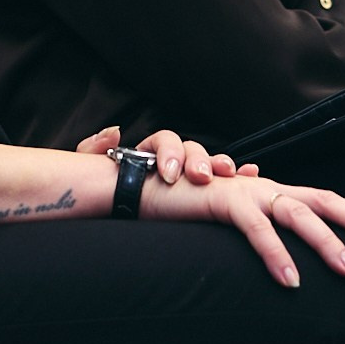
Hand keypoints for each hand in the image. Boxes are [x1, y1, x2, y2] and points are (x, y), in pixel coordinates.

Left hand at [76, 124, 257, 186]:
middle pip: (193, 150)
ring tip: (229, 173)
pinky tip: (252, 175)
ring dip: (222, 166)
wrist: (114, 213)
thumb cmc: (104, 195)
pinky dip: (242, 176)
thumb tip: (113, 130)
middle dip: (199, 160)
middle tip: (201, 177)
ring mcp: (191, 176)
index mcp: (150, 152)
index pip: (164, 140)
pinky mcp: (208, 194)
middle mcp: (174, 160)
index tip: (170, 175)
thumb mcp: (92, 172)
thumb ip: (94, 150)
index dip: (170, 153)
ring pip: (212, 163)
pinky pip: (228, 181)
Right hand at [143, 172, 344, 288]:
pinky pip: (256, 229)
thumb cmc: (191, 208)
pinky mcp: (225, 202)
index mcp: (276, 195)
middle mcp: (268, 189)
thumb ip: (262, 229)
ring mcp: (249, 193)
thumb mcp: (236, 222)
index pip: (328, 202)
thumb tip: (288, 257)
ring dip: (327, 243)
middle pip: (325, 201)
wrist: (146, 189)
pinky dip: (275, 254)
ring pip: (298, 215)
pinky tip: (291, 281)